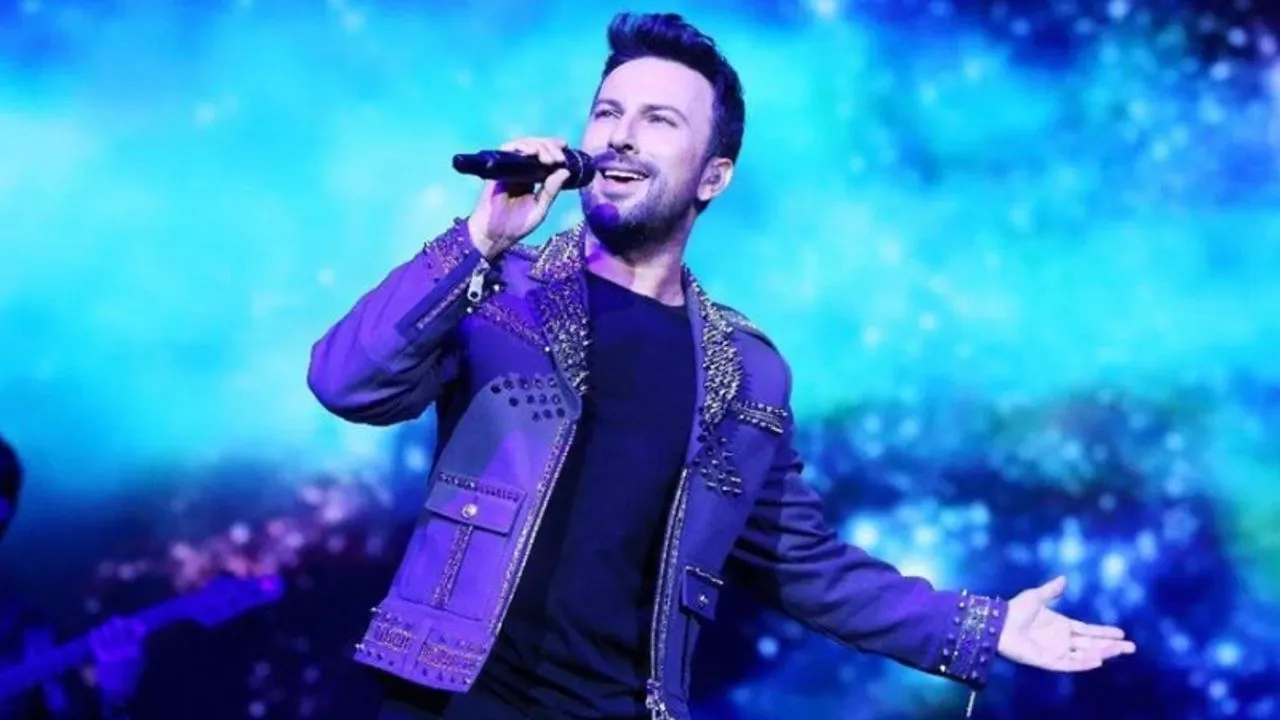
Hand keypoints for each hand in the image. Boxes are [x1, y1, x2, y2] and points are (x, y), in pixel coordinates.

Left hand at [89, 617, 146, 706]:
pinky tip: (94, 632)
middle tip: (116, 621)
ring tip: (105, 626)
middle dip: (117, 622)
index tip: (132, 621)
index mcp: (135, 650)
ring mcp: (111, 652)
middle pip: (120, 628)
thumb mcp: (140, 662)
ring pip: (107, 632)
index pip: (136, 630)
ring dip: (106, 627)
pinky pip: (96, 642)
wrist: (118, 692)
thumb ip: (139, 646)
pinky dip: (94, 635)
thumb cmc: (131, 677)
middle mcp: (124, 648)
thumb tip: (139, 633)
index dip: (133, 623)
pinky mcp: (101, 656)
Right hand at [467, 136, 573, 258]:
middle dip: (549, 146)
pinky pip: (507, 150)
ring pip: (523, 145)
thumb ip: (551, 191)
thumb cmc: (516, 226)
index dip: (553, 146)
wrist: (494, 236)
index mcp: (532, 178)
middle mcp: (520, 170)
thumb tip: (565, 171)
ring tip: (548, 159)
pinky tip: (531, 153)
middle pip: (535, 146)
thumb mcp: (540, 209)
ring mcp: (508, 169)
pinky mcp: (497, 170)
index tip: (565, 147)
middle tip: (558, 158)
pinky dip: (520, 147)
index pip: (544, 155)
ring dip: (538, 146)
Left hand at [997, 576, 1135, 671]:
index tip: (1122, 633)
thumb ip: (1051, 589)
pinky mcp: (1047, 661)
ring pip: (1085, 655)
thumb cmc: (1014, 610)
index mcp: (1062, 625)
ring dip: (1102, 653)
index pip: (1089, 630)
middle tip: (1132, 648)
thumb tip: (1064, 578)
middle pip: (1092, 644)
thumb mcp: (1036, 596)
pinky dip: (1083, 663)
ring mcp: (1056, 651)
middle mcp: (1062, 640)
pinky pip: (1069, 664)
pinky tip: (1098, 660)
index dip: (1105, 632)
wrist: (998, 623)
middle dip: (1112, 646)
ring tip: (1119, 651)